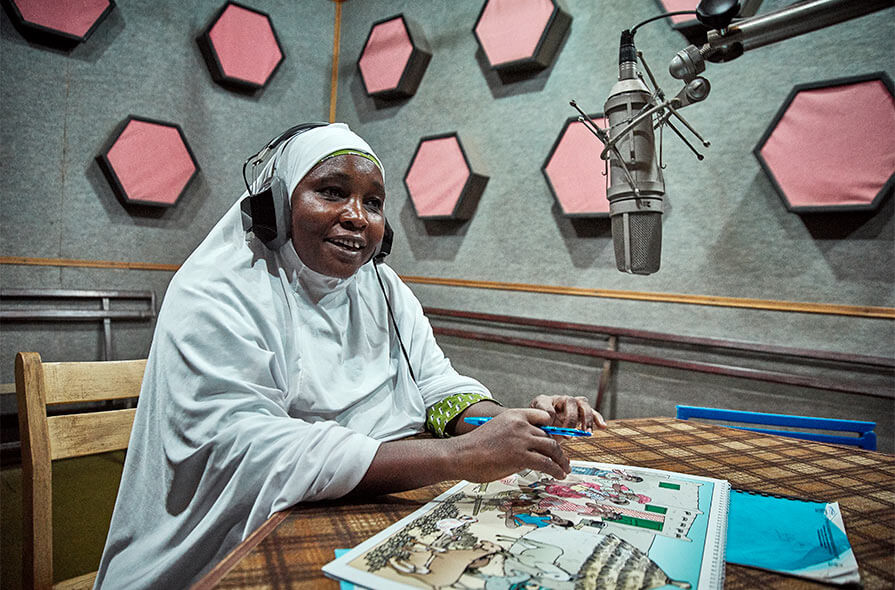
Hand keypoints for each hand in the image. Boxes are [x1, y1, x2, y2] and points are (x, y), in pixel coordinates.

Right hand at [449, 408, 570, 481]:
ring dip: (561, 460)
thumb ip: (515, 436)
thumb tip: (530, 451)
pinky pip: (547, 463)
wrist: (461, 455)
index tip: (557, 440)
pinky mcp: (522, 456)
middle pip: (549, 436)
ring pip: (552, 448)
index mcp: (514, 415)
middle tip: (563, 459)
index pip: (543, 417)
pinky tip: (558, 475)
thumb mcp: (497, 430)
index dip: (552, 430)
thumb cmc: (475, 446)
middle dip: (558, 449)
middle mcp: (521, 424)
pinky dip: (556, 470)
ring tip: (564, 469)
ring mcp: (522, 439)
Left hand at [529, 395, 605, 431]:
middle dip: (570, 420)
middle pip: (570, 402)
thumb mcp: (534, 425)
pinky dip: (598, 419)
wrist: (544, 426)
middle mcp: (560, 400)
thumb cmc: (539, 425)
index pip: (545, 403)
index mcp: (544, 401)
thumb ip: (539, 425)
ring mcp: (572, 405)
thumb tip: (549, 424)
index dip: (548, 412)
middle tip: (567, 435)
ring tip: (586, 433)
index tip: (548, 424)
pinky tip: (602, 426)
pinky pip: (592, 413)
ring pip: (583, 405)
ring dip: (586, 419)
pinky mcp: (581, 413)